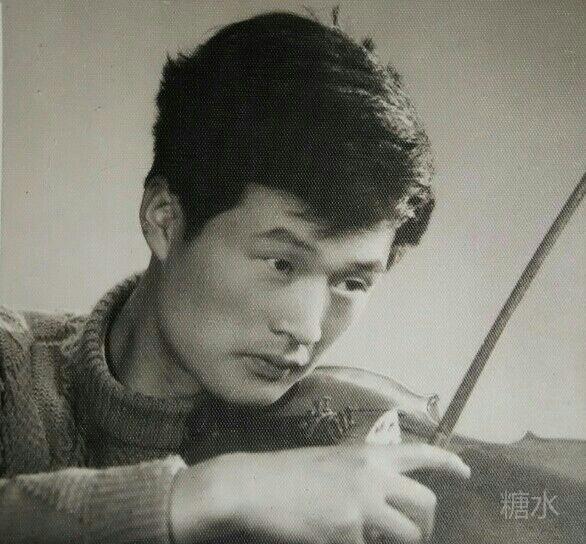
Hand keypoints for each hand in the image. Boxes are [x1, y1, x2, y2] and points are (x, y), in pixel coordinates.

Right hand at [170, 443, 470, 543]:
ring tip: (376, 538)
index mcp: (366, 455)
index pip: (419, 453)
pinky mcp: (348, 534)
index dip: (447, 462)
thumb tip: (386, 500)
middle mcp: (371, 476)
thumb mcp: (330, 462)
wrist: (253, 486)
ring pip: (408, 533)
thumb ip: (362, 474)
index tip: (465, 471)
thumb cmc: (287, 473)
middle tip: (415, 532)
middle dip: (426, 523)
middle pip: (425, 503)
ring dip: (400, 540)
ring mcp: (362, 506)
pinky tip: (333, 537)